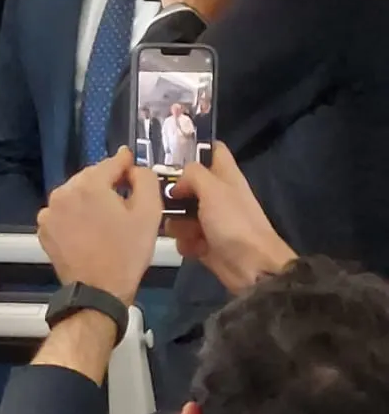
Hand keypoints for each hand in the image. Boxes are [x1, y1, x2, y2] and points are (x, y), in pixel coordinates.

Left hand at [37, 148, 162, 305]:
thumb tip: (133, 166)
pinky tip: (88, 230)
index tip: (130, 160)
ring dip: (89, 199)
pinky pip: (63, 212)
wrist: (98, 291)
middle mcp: (63, 191)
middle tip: (124, 198)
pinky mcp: (43, 228)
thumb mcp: (149, 213)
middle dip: (107, 184)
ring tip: (106, 217)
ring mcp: (49, 210)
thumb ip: (144, 180)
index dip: (124, 162)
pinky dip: (75, 215)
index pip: (110, 163)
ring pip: (75, 194)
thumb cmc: (127, 252)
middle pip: (90, 178)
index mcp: (89, 184)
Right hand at [164, 142, 295, 292]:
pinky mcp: (205, 242)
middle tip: (160, 196)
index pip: (212, 149)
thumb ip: (191, 174)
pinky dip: (185, 242)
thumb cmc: (234, 223)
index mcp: (226, 176)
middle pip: (188, 182)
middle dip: (172, 190)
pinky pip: (184, 236)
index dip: (194, 146)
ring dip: (175, 221)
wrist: (252, 267)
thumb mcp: (213, 189)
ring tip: (180, 229)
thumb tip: (176, 184)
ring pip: (180, 211)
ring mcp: (211, 220)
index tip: (168, 149)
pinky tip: (191, 247)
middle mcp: (218, 195)